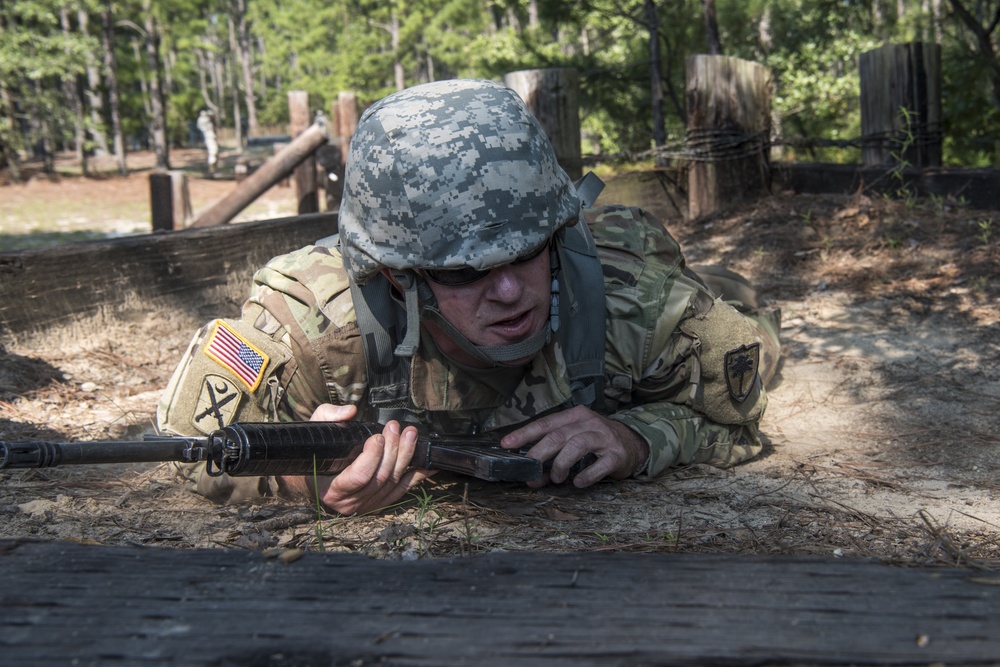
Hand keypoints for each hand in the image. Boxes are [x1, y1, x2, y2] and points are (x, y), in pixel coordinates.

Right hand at [280, 404, 433, 514]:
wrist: (314, 479)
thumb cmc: (315, 453)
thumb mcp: (316, 430)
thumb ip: (329, 417)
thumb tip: (350, 411)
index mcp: (332, 489)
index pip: (358, 476)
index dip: (371, 457)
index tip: (377, 437)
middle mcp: (350, 502)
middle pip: (380, 477)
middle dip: (392, 450)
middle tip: (396, 428)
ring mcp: (367, 505)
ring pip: (393, 482)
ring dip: (405, 457)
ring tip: (410, 435)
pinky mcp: (380, 503)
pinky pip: (402, 490)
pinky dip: (418, 476)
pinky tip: (428, 463)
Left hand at [500, 405, 648, 488]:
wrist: (633, 444)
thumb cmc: (597, 442)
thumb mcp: (574, 441)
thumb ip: (553, 455)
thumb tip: (530, 475)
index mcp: (575, 416)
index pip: (545, 423)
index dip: (524, 434)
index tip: (506, 444)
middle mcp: (589, 423)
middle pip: (558, 435)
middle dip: (539, 452)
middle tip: (528, 468)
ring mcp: (604, 438)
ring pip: (577, 445)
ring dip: (561, 464)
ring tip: (556, 478)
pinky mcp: (617, 455)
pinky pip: (599, 465)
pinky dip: (586, 475)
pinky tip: (578, 483)